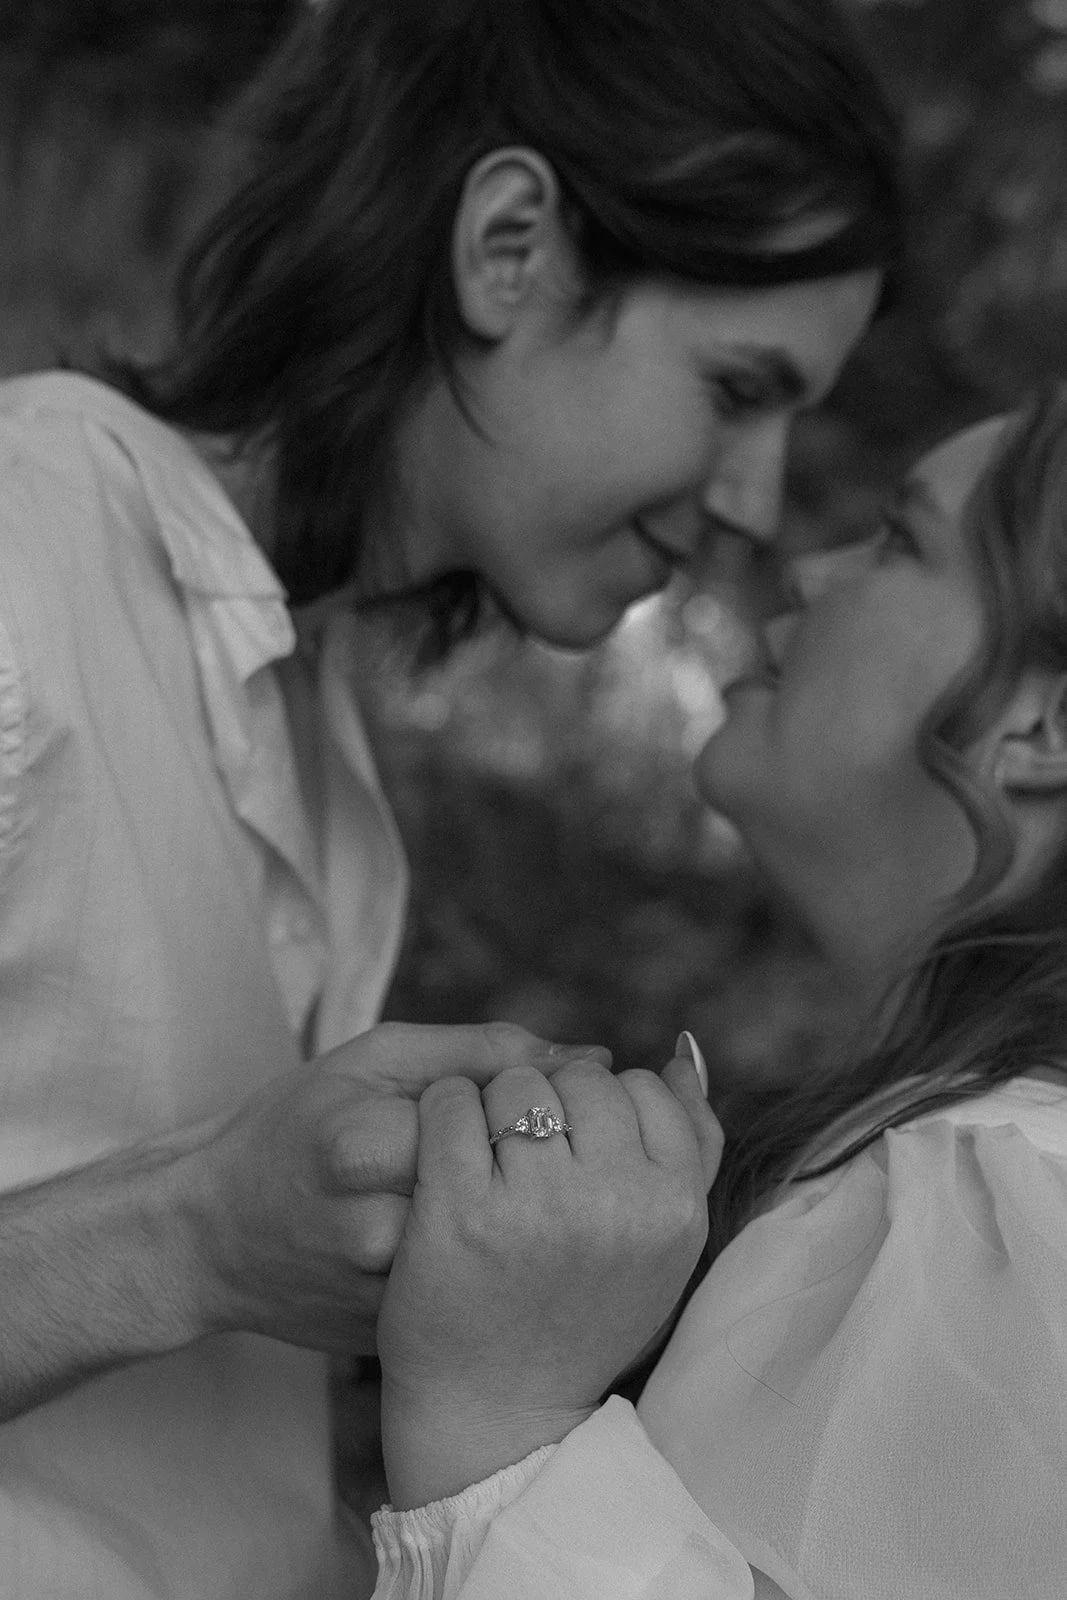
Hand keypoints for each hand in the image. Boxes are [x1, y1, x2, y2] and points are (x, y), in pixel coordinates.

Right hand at [182, 1022, 604, 1352]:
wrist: (209, 1240)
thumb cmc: (296, 1128)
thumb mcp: (374, 1062)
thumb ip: (483, 1051)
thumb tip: (596, 1059)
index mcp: (362, 1147)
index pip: (498, 1117)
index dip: (522, 1106)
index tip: (507, 1103)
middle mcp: (374, 1231)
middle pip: (510, 1186)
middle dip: (525, 1163)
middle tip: (506, 1150)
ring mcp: (387, 1297)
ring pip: (506, 1244)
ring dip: (519, 1215)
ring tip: (492, 1193)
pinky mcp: (398, 1340)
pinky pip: (484, 1291)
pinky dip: (496, 1263)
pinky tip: (480, 1242)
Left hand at [378, 1047, 721, 1506]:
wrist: (498, 1413)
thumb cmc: (584, 1313)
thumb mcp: (664, 1241)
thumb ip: (690, 1141)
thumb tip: (683, 1049)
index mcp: (673, 1207)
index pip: (643, 1088)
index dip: (602, 1112)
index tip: (579, 1157)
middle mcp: (615, 1204)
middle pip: (581, 1077)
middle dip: (551, 1100)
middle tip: (530, 1160)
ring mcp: (536, 1208)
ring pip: (516, 1082)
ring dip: (494, 1105)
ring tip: (488, 1161)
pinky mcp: (460, 1212)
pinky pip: (451, 1103)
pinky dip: (442, 1112)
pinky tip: (441, 1154)